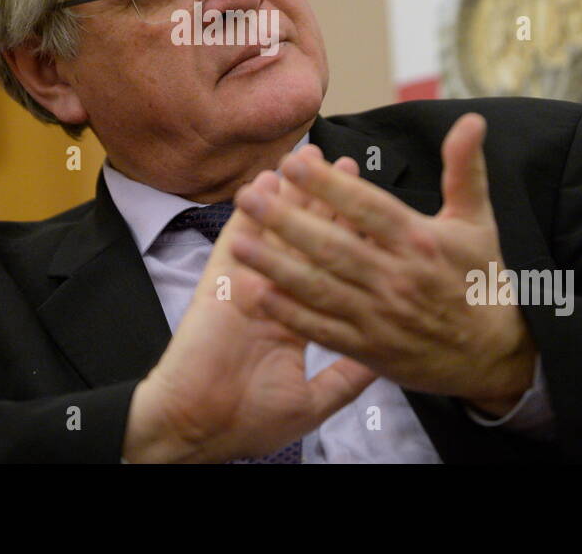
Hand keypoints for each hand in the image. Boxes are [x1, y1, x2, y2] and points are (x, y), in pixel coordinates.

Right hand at [124, 157, 376, 462]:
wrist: (198, 427)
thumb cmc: (248, 421)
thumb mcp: (312, 402)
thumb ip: (347, 377)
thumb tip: (383, 359)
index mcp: (298, 320)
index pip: (331, 270)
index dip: (350, 237)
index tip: (372, 211)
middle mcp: (275, 293)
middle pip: (306, 238)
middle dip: (327, 201)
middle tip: (344, 162)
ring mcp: (247, 283)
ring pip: (274, 228)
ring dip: (293, 191)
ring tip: (311, 154)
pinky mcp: (221, 282)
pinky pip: (238, 235)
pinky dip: (254, 205)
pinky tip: (267, 177)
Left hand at [229, 113, 536, 414]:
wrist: (495, 356)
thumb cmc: (481, 279)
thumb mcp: (478, 220)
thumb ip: (465, 169)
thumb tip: (472, 119)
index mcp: (419, 242)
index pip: (368, 208)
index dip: (329, 186)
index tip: (292, 162)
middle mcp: (396, 279)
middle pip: (334, 246)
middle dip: (286, 221)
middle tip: (246, 195)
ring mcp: (380, 317)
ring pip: (320, 288)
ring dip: (276, 265)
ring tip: (236, 242)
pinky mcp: (369, 349)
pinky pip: (321, 330)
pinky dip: (288, 313)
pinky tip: (255, 294)